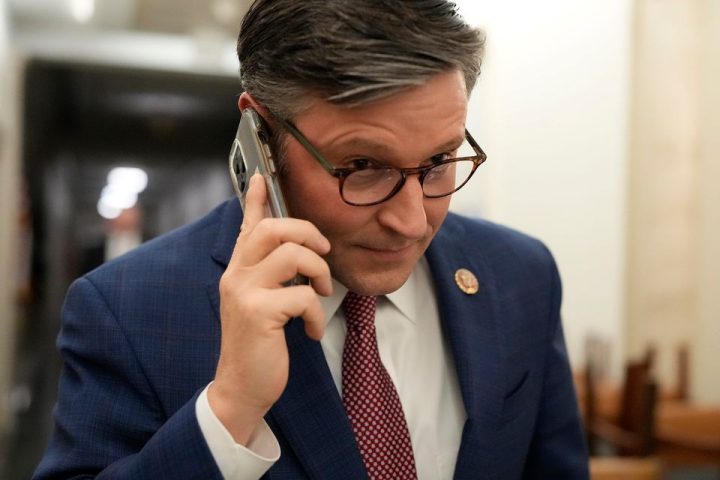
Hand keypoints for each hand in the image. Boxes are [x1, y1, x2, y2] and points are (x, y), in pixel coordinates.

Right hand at [208, 174, 331, 443]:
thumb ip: (271, 275)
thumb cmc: (258, 343)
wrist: (242, 386)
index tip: (261, 174)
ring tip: (322, 293)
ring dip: (319, 272)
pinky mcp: (257, 313)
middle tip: (324, 253)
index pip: (247, 225)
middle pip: (274, 228)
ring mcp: (244, 292)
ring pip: (292, 255)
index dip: (255, 198)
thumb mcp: (261, 303)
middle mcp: (236, 275)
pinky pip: (302, 296)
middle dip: (308, 234)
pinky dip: (316, 314)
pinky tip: (310, 330)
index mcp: (239, 270)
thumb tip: (294, 251)